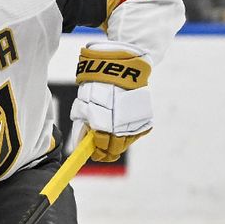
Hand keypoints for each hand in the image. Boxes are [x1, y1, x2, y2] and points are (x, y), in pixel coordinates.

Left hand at [71, 44, 152, 161]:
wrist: (121, 69)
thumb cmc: (99, 85)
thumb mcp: (85, 104)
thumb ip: (83, 124)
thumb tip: (80, 143)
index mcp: (103, 123)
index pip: (100, 146)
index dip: (97, 152)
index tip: (95, 154)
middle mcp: (120, 127)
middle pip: (115, 149)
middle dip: (107, 152)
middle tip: (102, 151)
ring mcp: (134, 124)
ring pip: (126, 143)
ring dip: (118, 143)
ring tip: (111, 136)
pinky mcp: (144, 120)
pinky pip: (136, 133)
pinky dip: (130, 133)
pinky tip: (123, 126)